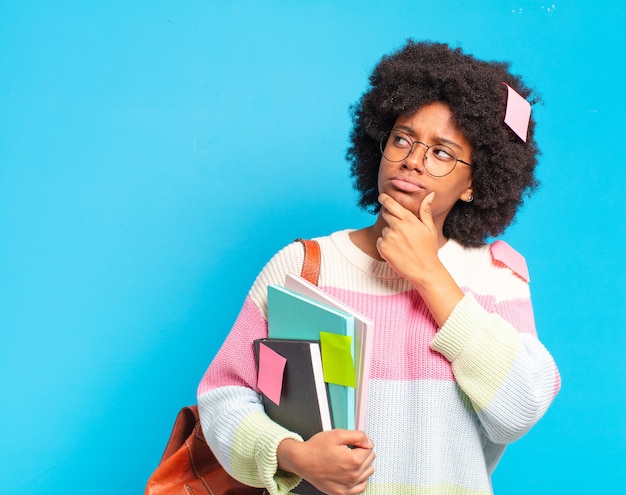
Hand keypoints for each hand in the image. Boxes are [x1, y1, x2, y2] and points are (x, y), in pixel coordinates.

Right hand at [277, 429, 374, 494]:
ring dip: (362, 464)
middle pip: (370, 460)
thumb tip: (369, 441)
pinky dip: (359, 478)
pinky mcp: (342, 492)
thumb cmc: (316, 449)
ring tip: (348, 459)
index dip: (361, 442)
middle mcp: (352, 475)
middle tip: (349, 449)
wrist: (302, 461)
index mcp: (353, 461)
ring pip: (367, 473)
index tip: (353, 442)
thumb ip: (358, 436)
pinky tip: (351, 471)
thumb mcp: (338, 434)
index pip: (369, 449)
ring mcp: (348, 486)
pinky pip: (361, 486)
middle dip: (362, 452)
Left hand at [376, 191, 464, 326]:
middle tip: (400, 229)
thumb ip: (426, 211)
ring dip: (390, 234)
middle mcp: (397, 227)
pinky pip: (380, 241)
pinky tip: (397, 251)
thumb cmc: (429, 249)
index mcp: (409, 220)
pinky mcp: (383, 248)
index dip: (384, 198)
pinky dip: (386, 244)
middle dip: (390, 217)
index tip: (381, 196)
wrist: (424, 271)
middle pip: (386, 214)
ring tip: (403, 244)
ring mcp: (389, 237)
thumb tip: (430, 194)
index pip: (391, 203)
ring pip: (384, 229)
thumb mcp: (430, 229)